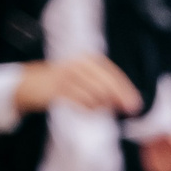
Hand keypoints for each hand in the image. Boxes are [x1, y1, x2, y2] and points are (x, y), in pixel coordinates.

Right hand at [14, 56, 140, 116]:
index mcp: (90, 60)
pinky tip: (87, 109)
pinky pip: (81, 102)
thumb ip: (106, 88)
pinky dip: (88, 109)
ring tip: (95, 107)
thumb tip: (126, 101)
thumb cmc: (66, 83)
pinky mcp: (59, 88)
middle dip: (120, 99)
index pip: (114, 75)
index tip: (135, 104)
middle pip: (107, 84)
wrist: (35, 83)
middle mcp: (80, 64)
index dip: (126, 90)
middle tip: (127, 111)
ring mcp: (69, 76)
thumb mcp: (87, 79)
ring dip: (100, 106)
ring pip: (95, 95)